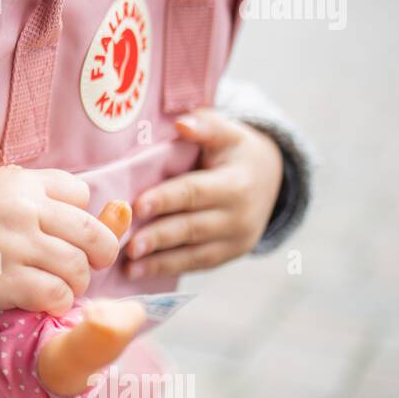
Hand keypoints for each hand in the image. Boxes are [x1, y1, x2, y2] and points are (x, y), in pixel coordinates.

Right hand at [0, 165, 120, 315]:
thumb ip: (27, 191)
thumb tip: (69, 204)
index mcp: (23, 184)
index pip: (81, 195)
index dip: (79, 216)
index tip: (66, 232)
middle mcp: (25, 212)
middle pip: (92, 235)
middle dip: (99, 254)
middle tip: (87, 265)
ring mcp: (16, 248)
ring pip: (77, 269)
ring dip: (76, 283)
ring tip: (61, 286)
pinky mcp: (3, 284)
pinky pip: (54, 295)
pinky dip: (57, 301)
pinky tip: (44, 301)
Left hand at [124, 109, 282, 277]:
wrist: (271, 178)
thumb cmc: (234, 150)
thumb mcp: (227, 133)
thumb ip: (206, 126)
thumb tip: (182, 124)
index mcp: (236, 183)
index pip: (195, 192)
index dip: (166, 200)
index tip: (138, 206)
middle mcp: (239, 216)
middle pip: (192, 227)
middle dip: (159, 237)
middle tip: (127, 245)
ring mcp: (236, 240)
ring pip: (194, 253)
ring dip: (159, 261)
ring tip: (128, 266)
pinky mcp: (228, 255)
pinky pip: (196, 264)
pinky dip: (167, 269)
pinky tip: (140, 272)